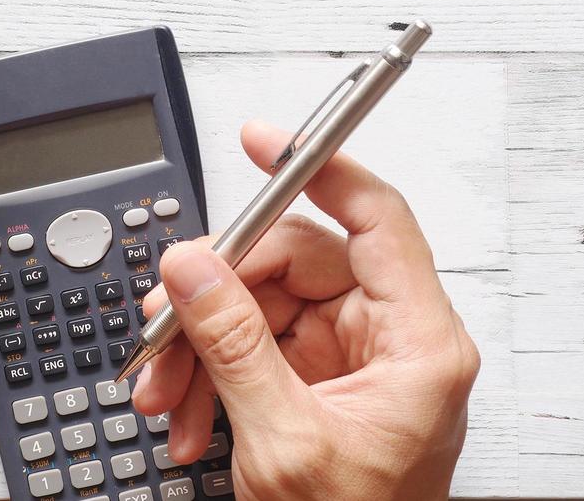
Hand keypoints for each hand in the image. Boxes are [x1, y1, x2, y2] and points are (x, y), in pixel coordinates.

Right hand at [132, 120, 479, 499]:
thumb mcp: (285, 442)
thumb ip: (234, 345)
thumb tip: (194, 267)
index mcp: (418, 344)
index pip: (377, 219)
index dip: (321, 168)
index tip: (265, 140)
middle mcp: (389, 339)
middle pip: (295, 264)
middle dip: (218, 295)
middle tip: (165, 318)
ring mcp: (349, 359)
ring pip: (261, 305)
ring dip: (201, 346)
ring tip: (167, 391)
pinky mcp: (314, 381)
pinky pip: (251, 345)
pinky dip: (209, 374)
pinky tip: (187, 413)